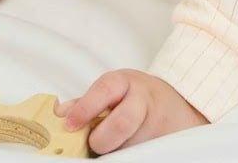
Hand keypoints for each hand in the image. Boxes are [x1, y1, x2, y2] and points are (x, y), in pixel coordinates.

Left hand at [53, 69, 208, 154]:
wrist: (176, 105)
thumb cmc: (136, 96)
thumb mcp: (113, 89)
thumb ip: (87, 101)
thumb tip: (61, 114)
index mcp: (126, 83)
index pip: (106, 89)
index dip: (86, 107)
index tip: (70, 124)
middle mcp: (142, 102)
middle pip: (123, 121)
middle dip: (102, 138)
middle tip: (93, 143)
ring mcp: (154, 126)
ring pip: (130, 145)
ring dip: (115, 150)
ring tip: (111, 146)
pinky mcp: (161, 146)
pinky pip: (139, 155)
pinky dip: (125, 156)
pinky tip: (122, 152)